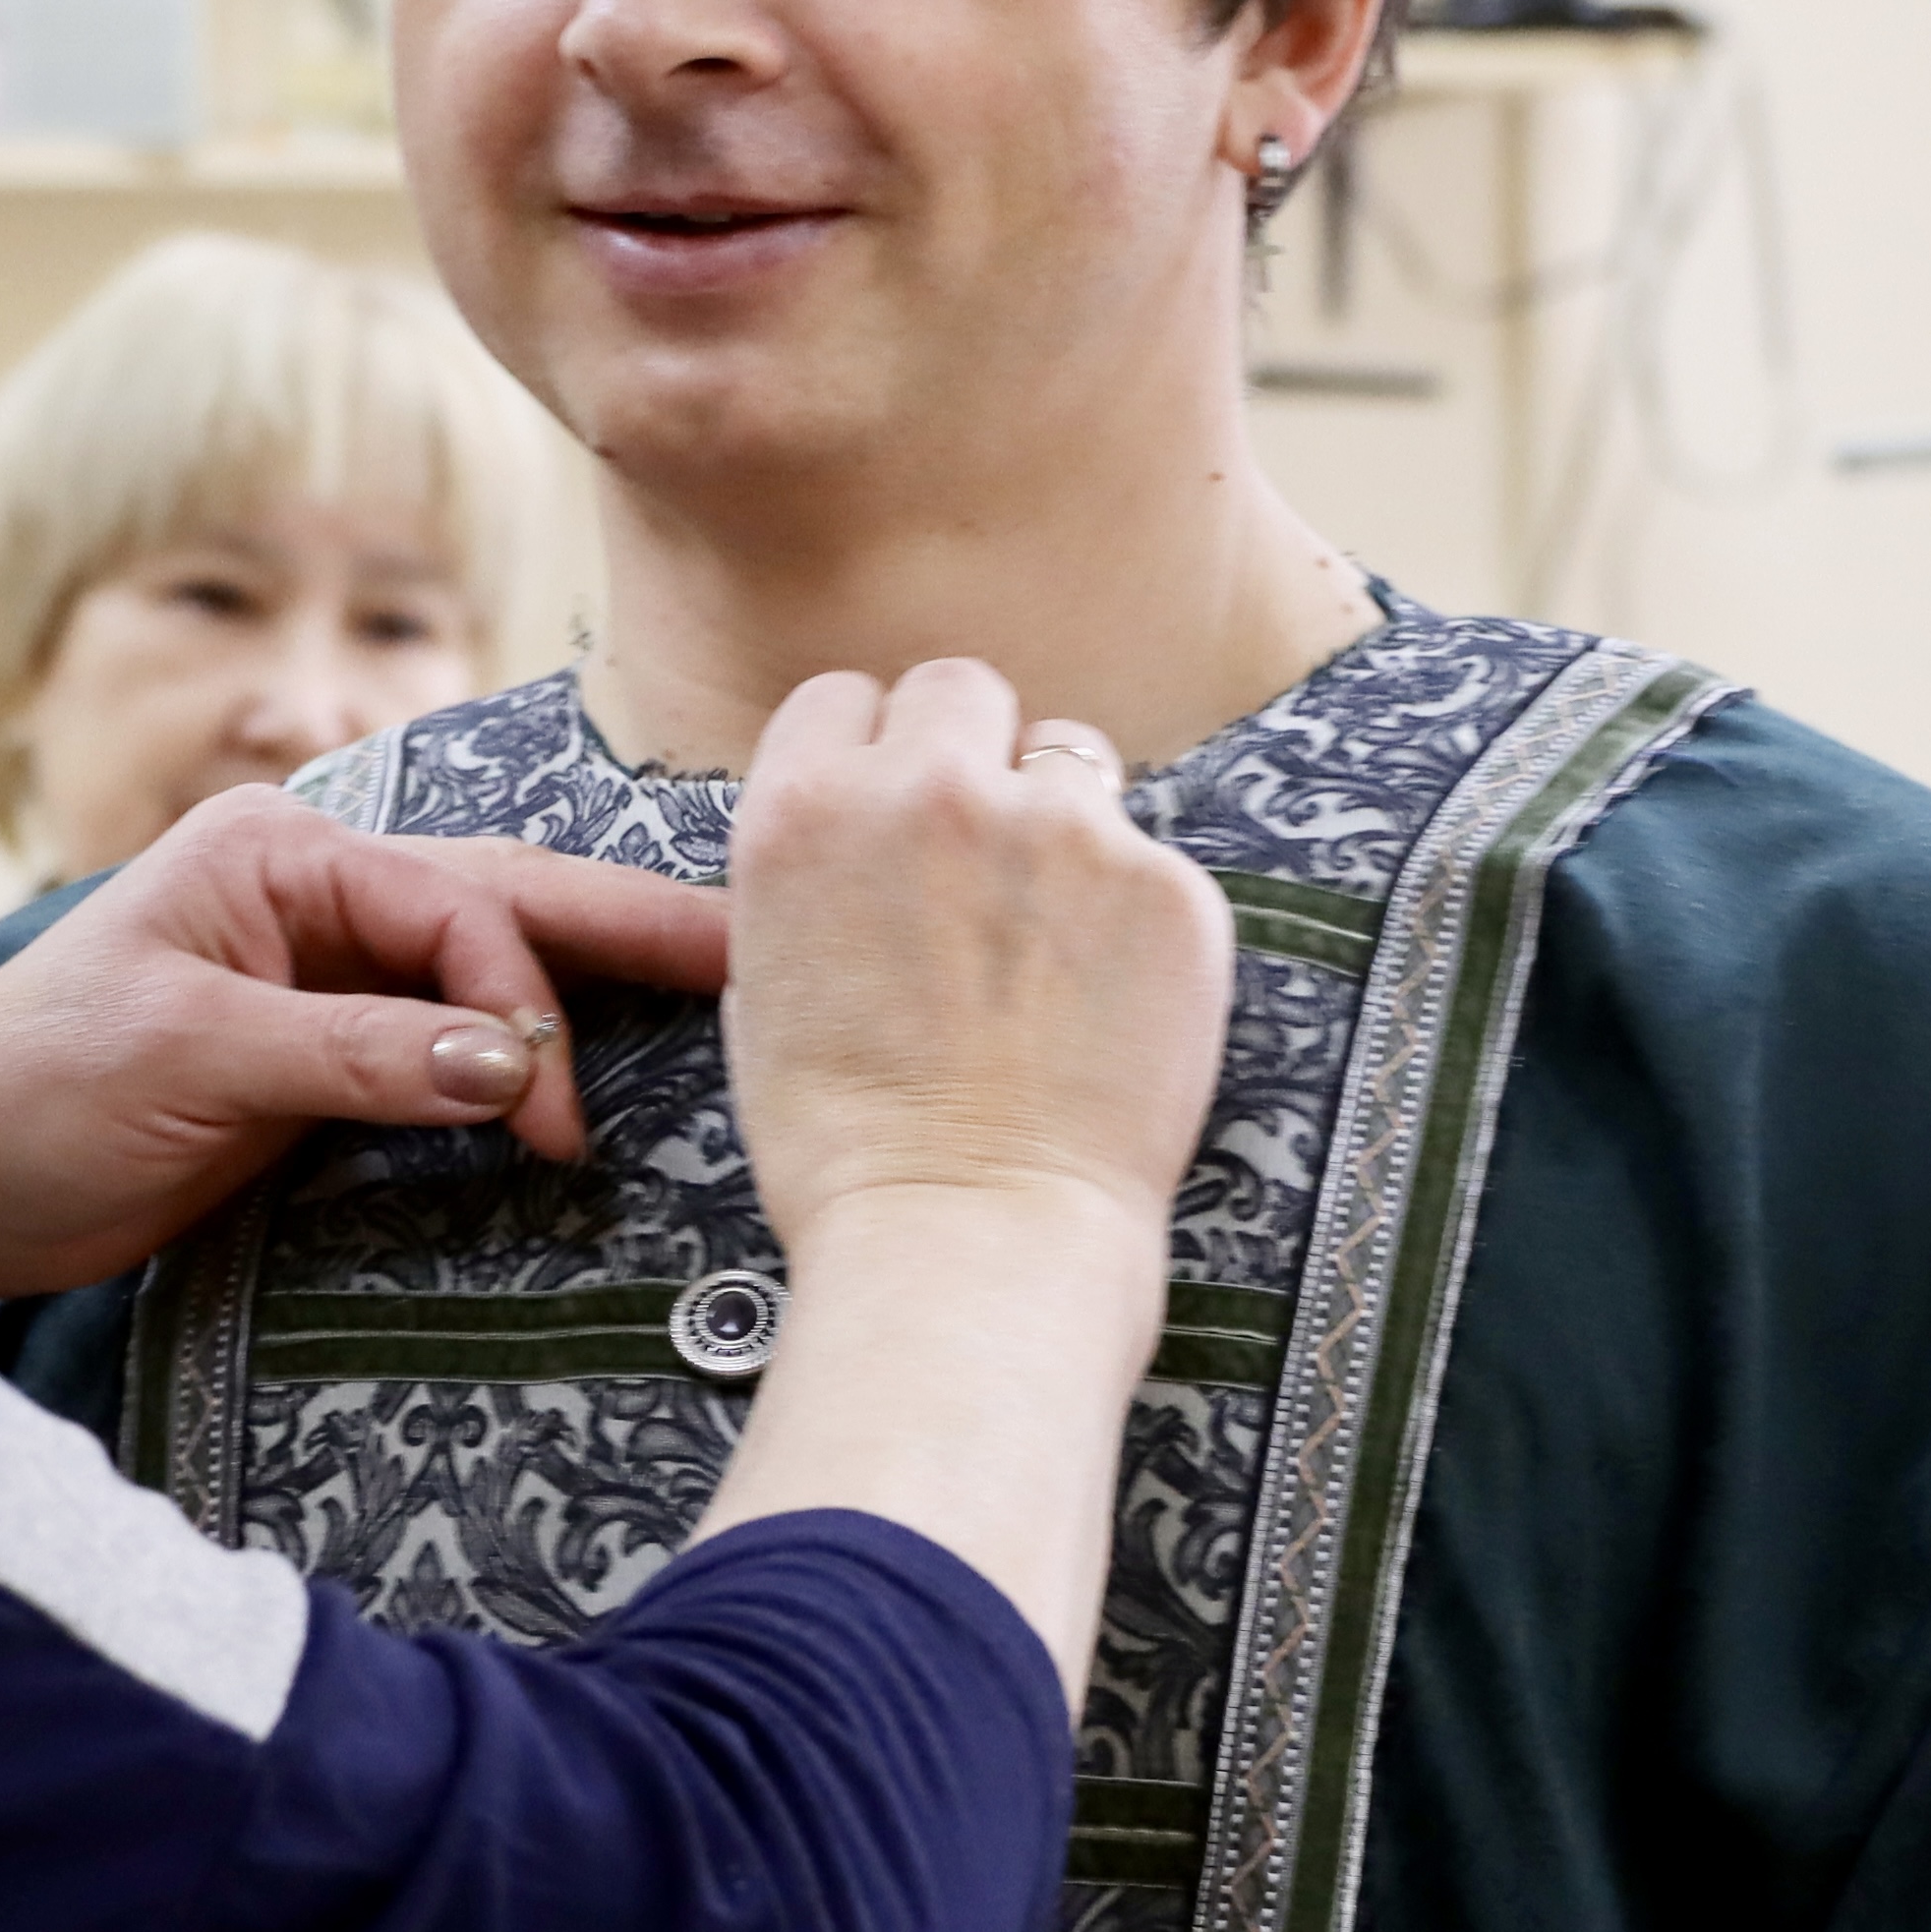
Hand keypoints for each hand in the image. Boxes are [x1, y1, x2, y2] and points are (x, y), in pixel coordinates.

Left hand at [0, 789, 728, 1306]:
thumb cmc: (25, 1088)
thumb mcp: (190, 1057)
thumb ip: (355, 1055)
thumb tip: (509, 1064)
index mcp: (281, 852)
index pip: (456, 910)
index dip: (521, 1005)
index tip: (547, 1117)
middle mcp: (314, 897)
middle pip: (503, 908)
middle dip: (628, 936)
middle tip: (759, 956)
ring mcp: (323, 978)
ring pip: (490, 975)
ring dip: (590, 1001)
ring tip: (725, 1006)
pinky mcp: (323, 1063)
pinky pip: (450, 1050)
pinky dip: (525, 1065)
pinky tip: (604, 1081)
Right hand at [698, 664, 1233, 1672]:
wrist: (970, 1241)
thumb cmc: (849, 1151)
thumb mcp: (763, 991)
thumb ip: (815, 878)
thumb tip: (863, 841)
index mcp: (806, 812)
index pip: (847, 699)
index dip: (874, 754)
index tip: (896, 811)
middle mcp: (929, 790)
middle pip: (962, 690)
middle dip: (972, 756)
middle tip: (985, 859)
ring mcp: (1061, 828)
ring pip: (1072, 760)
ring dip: (1063, 823)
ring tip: (1053, 946)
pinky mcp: (1167, 885)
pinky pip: (1150, 858)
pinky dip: (1136, 916)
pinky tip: (1109, 1007)